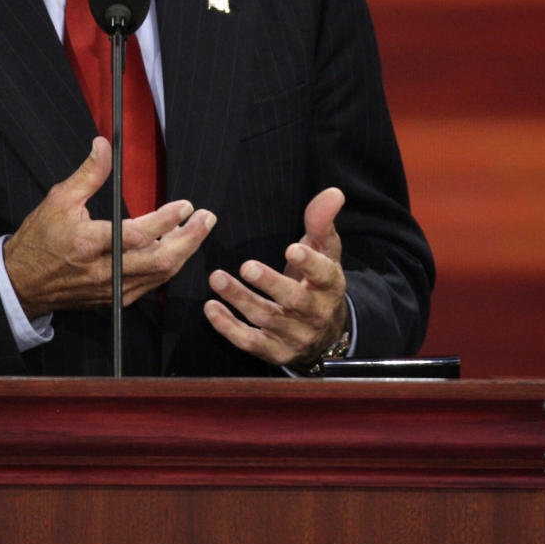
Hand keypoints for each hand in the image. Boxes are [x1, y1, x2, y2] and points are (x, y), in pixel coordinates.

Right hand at [4, 137, 215, 318]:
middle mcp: (104, 272)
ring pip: (160, 275)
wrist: (22, 282)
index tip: (185, 206)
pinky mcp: (115, 300)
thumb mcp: (59, 199)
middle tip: (206, 219)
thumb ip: (88, 174)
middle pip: (159, 261)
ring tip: (196, 230)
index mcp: (89, 244)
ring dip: (183, 253)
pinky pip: (150, 285)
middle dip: (189, 240)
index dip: (166, 220)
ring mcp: (112, 289)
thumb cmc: (40, 239)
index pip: (138, 235)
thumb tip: (104, 146)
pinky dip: (167, 267)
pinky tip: (176, 250)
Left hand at [203, 187, 347, 366]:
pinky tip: (211, 307)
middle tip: (246, 266)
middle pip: (293, 300)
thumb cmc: (318, 280)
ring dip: (240, 299)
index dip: (308, 263)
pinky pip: (250, 342)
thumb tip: (333, 192)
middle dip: (270, 284)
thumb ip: (322, 222)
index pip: (323, 274)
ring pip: (266, 319)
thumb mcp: (324, 251)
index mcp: (329, 285)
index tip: (291, 249)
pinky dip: (228, 327)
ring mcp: (294, 335)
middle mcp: (314, 313)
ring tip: (217, 278)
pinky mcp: (274, 351)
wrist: (324, 332)